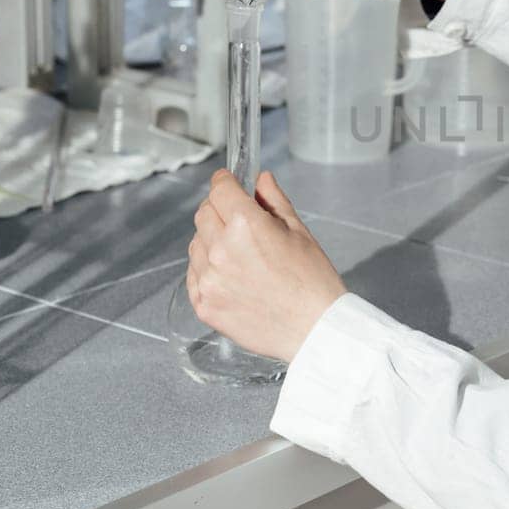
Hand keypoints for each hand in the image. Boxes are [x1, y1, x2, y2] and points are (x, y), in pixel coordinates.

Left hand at [187, 169, 346, 363]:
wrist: (314, 329)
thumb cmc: (313, 281)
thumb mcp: (299, 232)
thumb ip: (274, 201)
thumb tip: (260, 179)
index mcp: (246, 225)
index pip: (220, 189)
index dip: (225, 182)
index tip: (228, 182)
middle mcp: (220, 249)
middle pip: (203, 214)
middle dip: (219, 209)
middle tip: (237, 219)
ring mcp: (208, 279)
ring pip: (196, 244)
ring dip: (211, 241)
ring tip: (239, 255)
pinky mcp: (203, 304)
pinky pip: (194, 275)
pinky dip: (207, 269)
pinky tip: (232, 276)